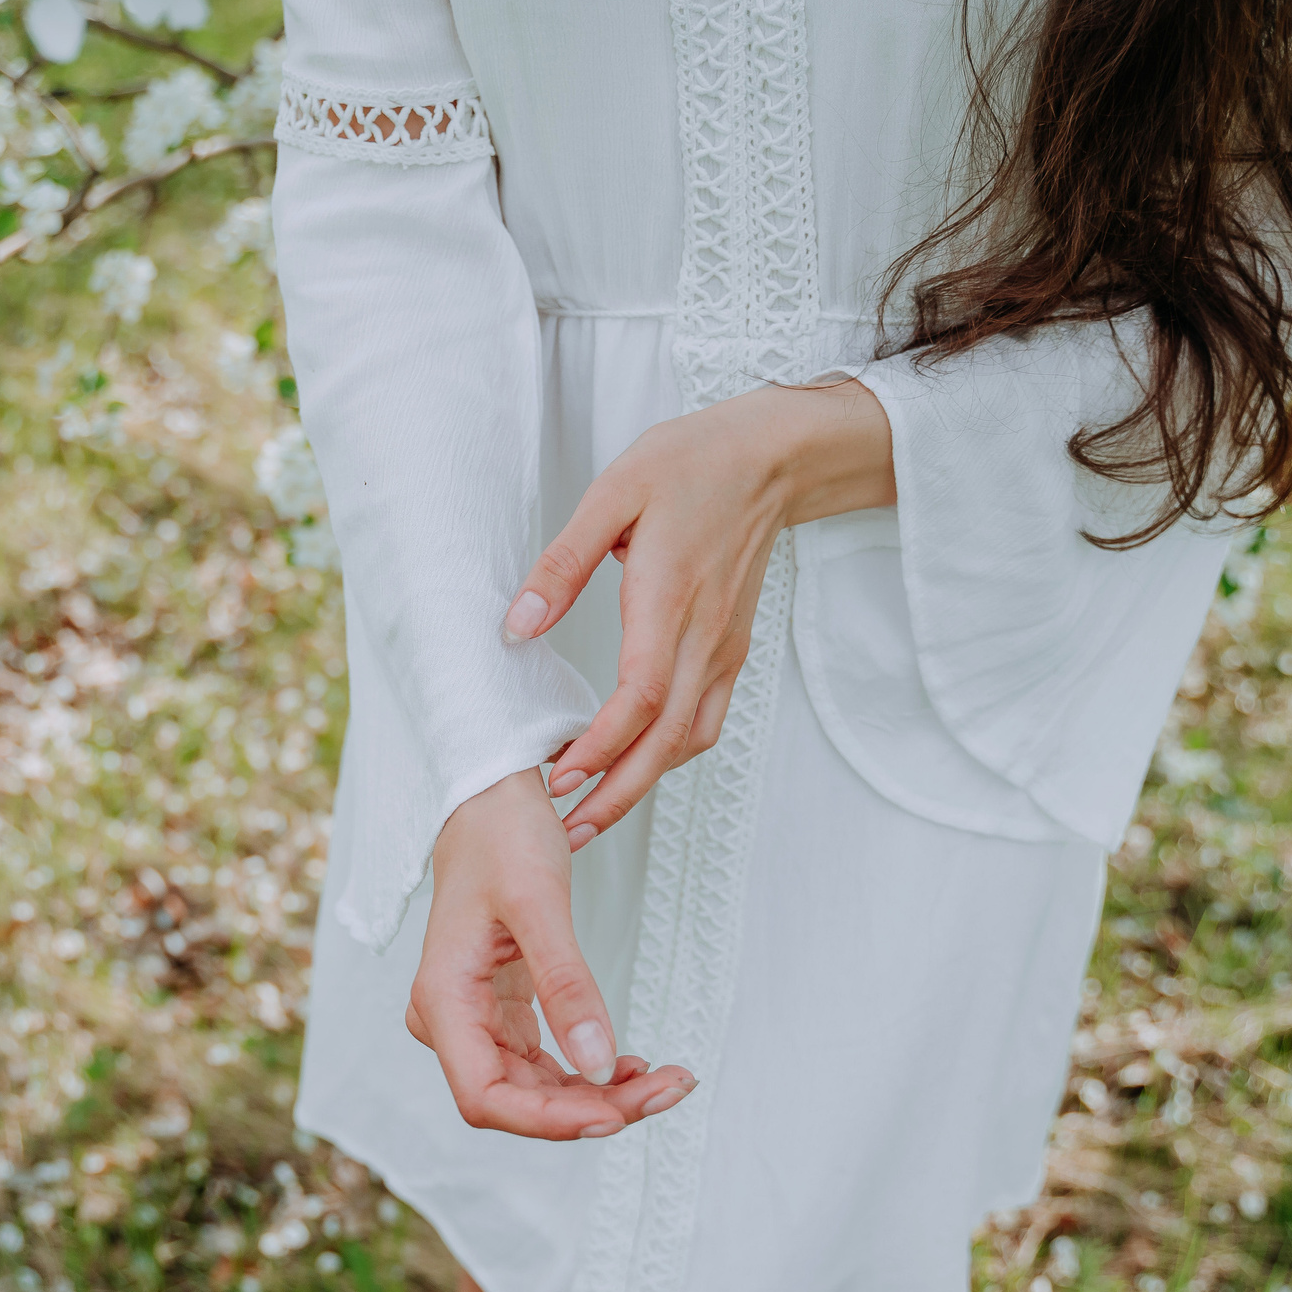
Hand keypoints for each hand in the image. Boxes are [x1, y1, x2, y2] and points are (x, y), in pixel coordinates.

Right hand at [407, 769, 696, 1139]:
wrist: (488, 799)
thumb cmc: (502, 837)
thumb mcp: (540, 903)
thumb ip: (567, 986)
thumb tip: (602, 1065)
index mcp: (443, 1000)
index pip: (487, 1097)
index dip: (549, 1120)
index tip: (616, 1115)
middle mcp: (450, 1020)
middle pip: (518, 1099)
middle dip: (594, 1106)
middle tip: (672, 1088)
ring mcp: (474, 1019)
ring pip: (536, 1088)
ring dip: (601, 1095)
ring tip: (667, 1079)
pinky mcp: (500, 1011)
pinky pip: (543, 1063)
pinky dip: (590, 1071)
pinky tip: (633, 1064)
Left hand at [502, 379, 894, 848]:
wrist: (773, 459)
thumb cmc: (691, 465)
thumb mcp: (614, 493)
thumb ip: (564, 563)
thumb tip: (518, 626)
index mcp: (671, 601)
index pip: (641, 697)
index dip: (601, 746)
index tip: (560, 777)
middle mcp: (705, 638)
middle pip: (666, 740)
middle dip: (616, 794)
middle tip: (568, 832)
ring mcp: (724, 649)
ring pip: (689, 740)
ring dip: (642, 784)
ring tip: (592, 813)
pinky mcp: (731, 651)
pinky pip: (705, 721)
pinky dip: (670, 756)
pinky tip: (635, 766)